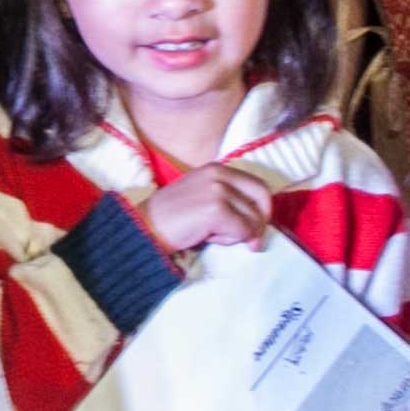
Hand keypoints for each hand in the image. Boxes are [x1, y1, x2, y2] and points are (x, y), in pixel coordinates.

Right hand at [136, 163, 278, 258]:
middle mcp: (220, 174)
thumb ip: (229, 200)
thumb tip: (258, 222)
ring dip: (238, 234)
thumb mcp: (203, 196)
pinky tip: (209, 237)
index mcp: (217, 169)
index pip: (258, 185)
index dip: (262, 209)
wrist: (146, 226)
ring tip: (214, 235)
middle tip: (250, 241)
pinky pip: (242, 231)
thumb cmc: (173, 217)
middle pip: (262, 198)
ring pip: (252, 218)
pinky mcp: (216, 210)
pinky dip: (230, 240)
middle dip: (260, 222)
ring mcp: (218, 191)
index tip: (254, 227)